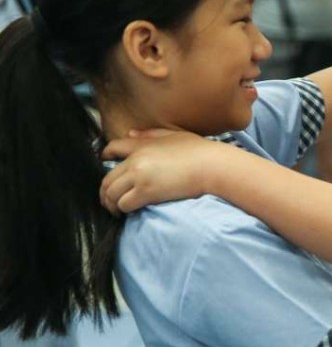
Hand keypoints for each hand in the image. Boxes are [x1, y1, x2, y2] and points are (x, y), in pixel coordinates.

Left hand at [100, 130, 230, 213]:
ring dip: (112, 203)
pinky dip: (124, 209)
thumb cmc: (200, 151)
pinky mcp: (147, 192)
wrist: (212, 165)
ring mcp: (140, 176)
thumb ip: (151, 135)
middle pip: (106, 178)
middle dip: (105, 192)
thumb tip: (131, 134)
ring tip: (118, 209)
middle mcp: (136, 160)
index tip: (105, 165)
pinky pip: (124, 204)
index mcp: (142, 145)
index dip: (104, 157)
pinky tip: (130, 212)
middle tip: (111, 199)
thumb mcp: (175, 136)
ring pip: (111, 194)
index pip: (112, 148)